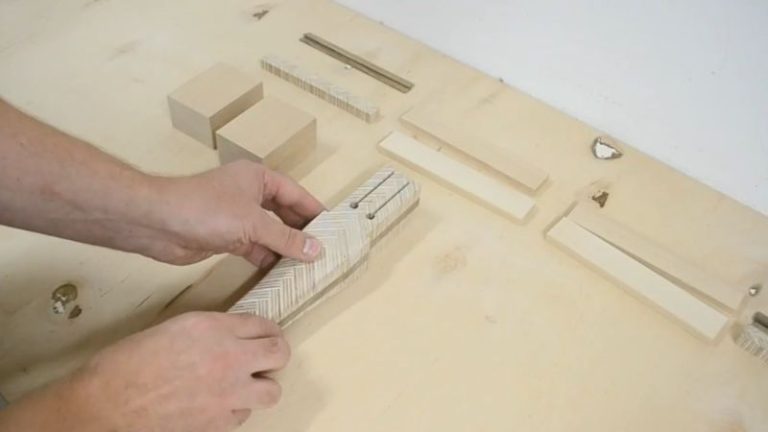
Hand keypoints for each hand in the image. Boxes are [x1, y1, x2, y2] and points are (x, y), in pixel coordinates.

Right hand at [0, 312, 290, 431]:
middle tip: (263, 358)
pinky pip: (244, 415)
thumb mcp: (173, 329)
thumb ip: (210, 330)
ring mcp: (228, 394)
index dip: (265, 330)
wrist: (105, 405)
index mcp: (214, 327)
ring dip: (260, 386)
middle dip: (274, 354)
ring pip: (272, 391)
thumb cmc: (127, 363)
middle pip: (280, 353)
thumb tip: (231, 336)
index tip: (263, 335)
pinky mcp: (220, 423)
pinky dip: (235, 410)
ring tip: (242, 385)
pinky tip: (218, 405)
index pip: (263, 324)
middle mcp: (229, 358)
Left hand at [145, 160, 324, 265]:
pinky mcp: (225, 237)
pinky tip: (281, 272)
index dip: (314, 210)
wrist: (158, 224)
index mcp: (258, 178)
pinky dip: (267, 258)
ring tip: (308, 265)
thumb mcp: (253, 223)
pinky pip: (255, 248)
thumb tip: (317, 250)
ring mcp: (236, 216)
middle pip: (283, 213)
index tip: (333, 227)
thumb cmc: (206, 210)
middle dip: (301, 231)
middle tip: (324, 249)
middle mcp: (249, 194)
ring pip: (269, 232)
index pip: (295, 194)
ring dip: (285, 248)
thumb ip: (286, 238)